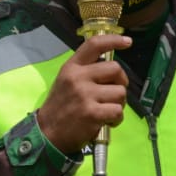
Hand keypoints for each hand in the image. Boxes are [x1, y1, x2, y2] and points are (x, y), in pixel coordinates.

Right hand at [37, 34, 131, 153]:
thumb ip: (86, 71)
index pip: (94, 45)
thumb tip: (112, 68)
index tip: (128, 42)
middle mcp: (78, 77)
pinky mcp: (92, 113)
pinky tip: (106, 122)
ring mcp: (85, 95)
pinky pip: (118, 111)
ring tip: (106, 110)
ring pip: (120, 92)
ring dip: (119, 103)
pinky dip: (117, 119)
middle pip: (115, 69)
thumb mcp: (67, 82)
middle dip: (121, 82)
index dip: (114, 40)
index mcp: (71, 67)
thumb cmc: (61, 107)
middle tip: (113, 93)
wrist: (47, 134)